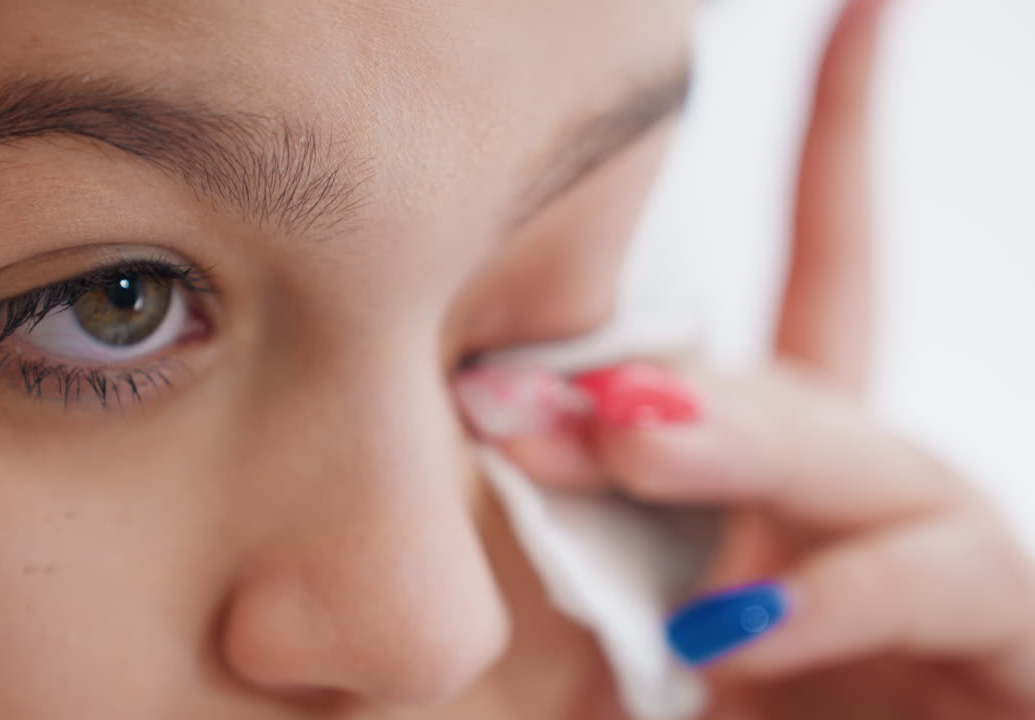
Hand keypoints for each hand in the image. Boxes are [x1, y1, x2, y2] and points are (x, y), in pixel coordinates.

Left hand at [459, 1, 1034, 716]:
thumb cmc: (671, 708)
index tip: (863, 4)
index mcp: (785, 467)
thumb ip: (578, 508)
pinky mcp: (1001, 651)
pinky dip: (842, 602)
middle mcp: (868, 499)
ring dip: (755, 443)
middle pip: (811, 378)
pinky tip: (735, 631)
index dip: (844, 136)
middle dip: (695, 372)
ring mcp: (940, 571)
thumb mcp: (608, 608)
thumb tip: (497, 404)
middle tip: (554, 382)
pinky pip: (955, 590)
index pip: (821, 269)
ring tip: (638, 440)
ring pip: (881, 463)